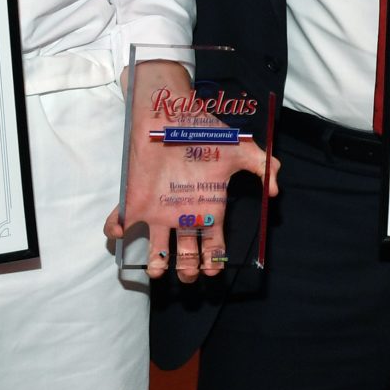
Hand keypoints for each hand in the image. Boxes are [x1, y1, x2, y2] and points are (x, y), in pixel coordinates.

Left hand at [105, 58, 280, 282]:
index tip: (213, 270)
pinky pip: (119, 223)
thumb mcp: (240, 148)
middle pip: (186, 255)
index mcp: (208, 208)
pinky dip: (114, 231)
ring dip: (155, 264)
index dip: (213, 262)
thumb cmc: (205, 133)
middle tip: (188, 274)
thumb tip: (275, 190)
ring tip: (158, 270)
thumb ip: (263, 166)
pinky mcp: (135, 200)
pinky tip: (119, 231)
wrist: (172, 115)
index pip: (213, 246)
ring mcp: (158, 210)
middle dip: (187, 270)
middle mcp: (184, 214)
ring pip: (155, 248)